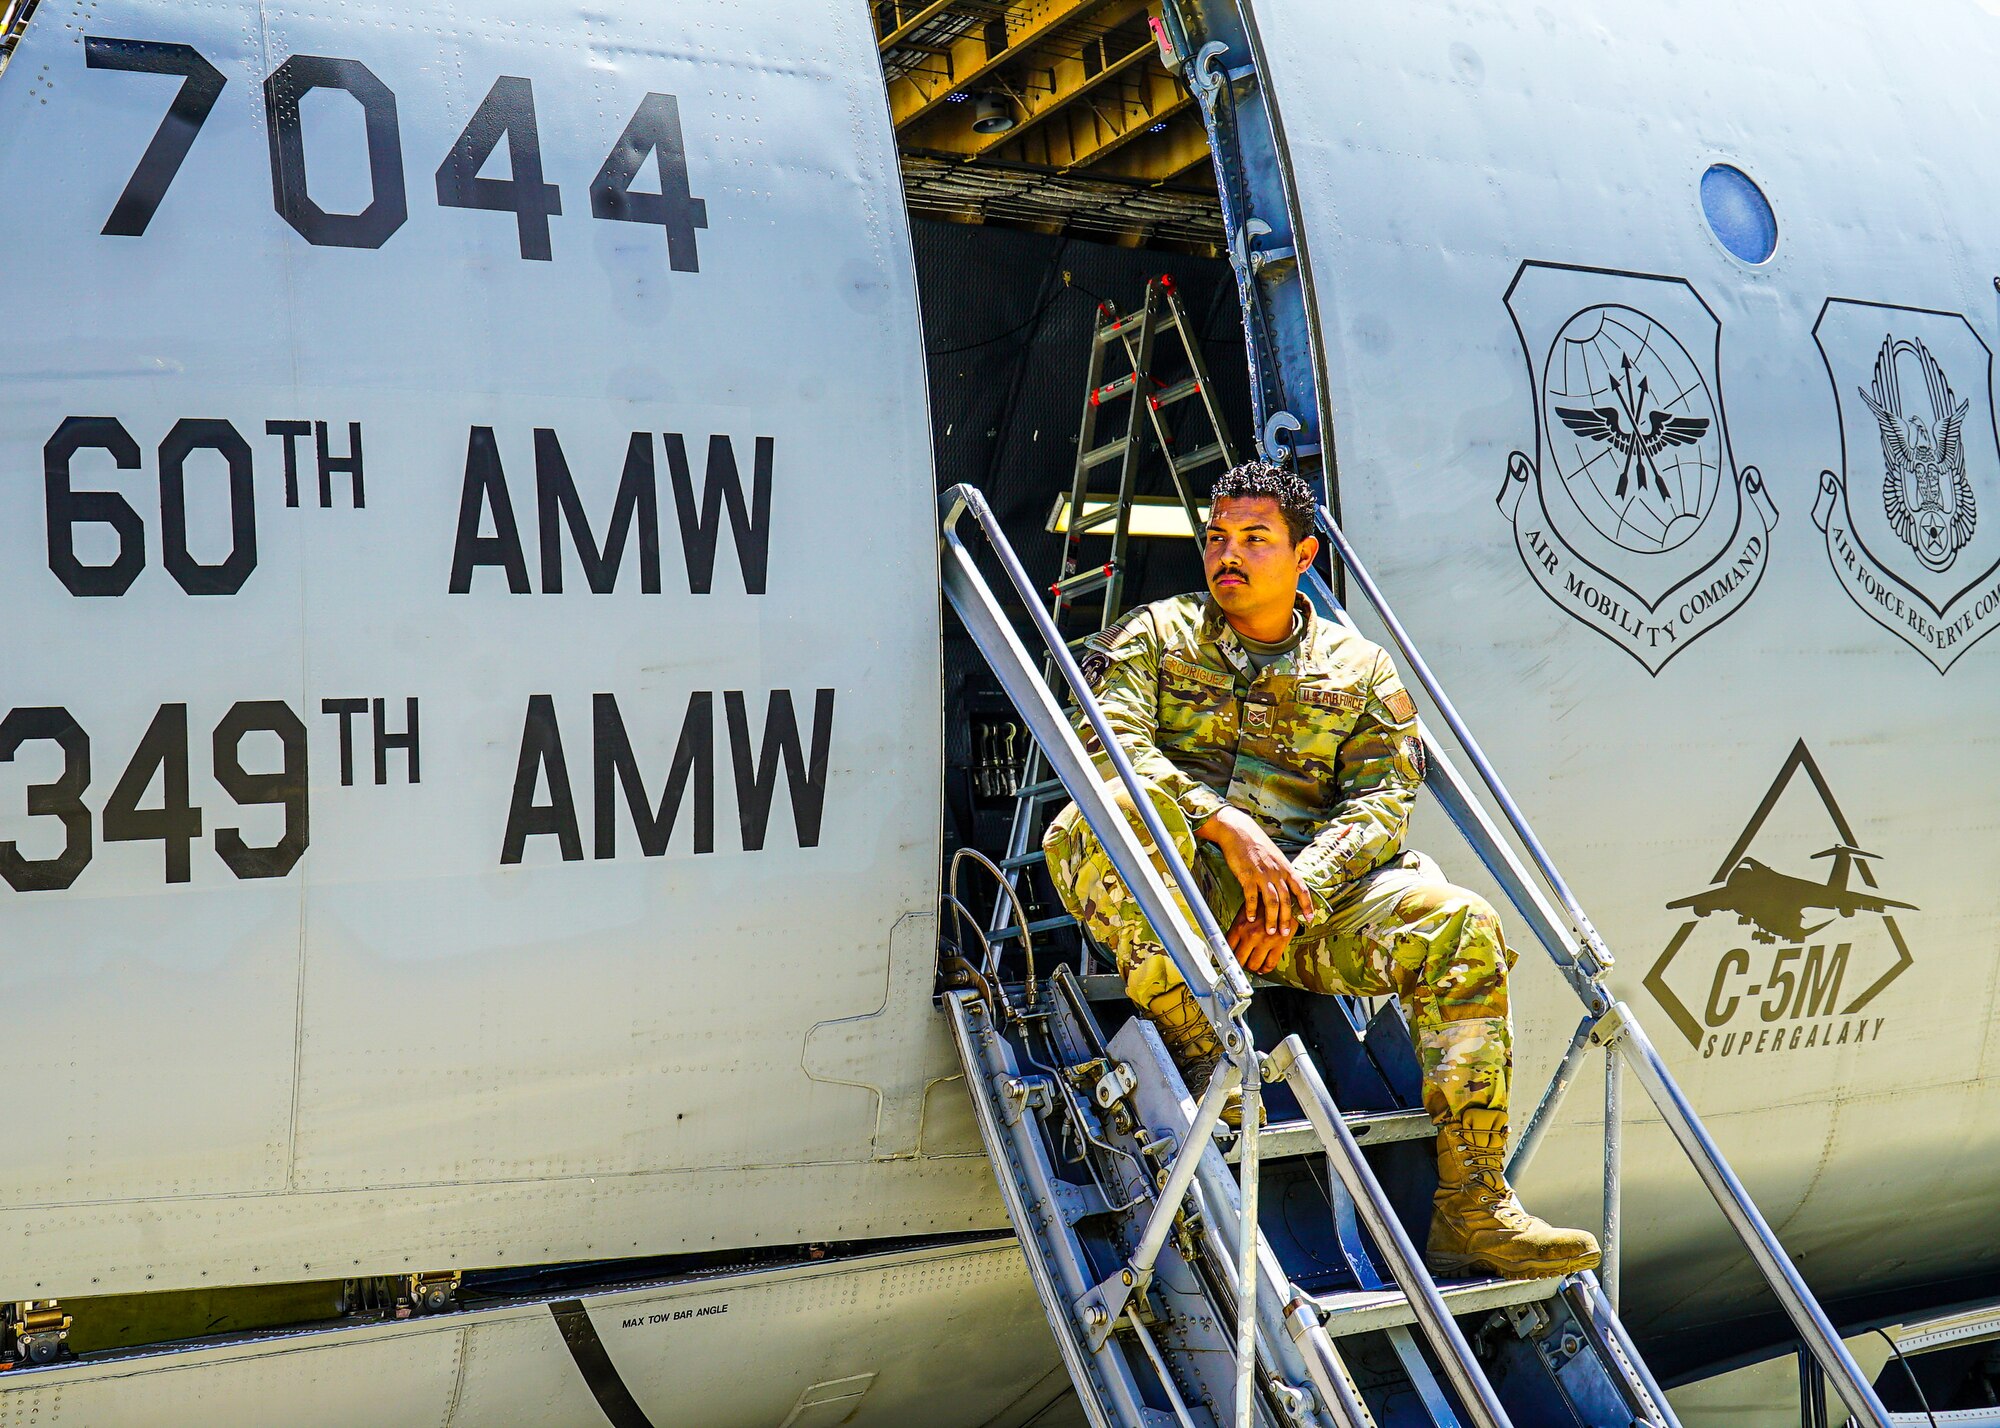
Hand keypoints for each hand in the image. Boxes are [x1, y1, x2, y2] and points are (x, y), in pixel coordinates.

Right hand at [1195, 805, 1310, 974]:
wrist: (1239, 830)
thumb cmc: (1257, 844)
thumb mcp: (1275, 856)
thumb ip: (1281, 872)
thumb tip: (1287, 886)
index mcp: (1286, 867)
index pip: (1301, 889)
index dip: (1307, 904)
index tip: (1310, 918)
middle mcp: (1277, 872)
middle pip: (1286, 900)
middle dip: (1287, 919)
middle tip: (1285, 933)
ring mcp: (1262, 874)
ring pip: (1271, 902)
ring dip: (1271, 919)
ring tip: (1270, 931)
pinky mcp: (1247, 875)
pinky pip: (1251, 896)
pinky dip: (1251, 909)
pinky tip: (1250, 918)